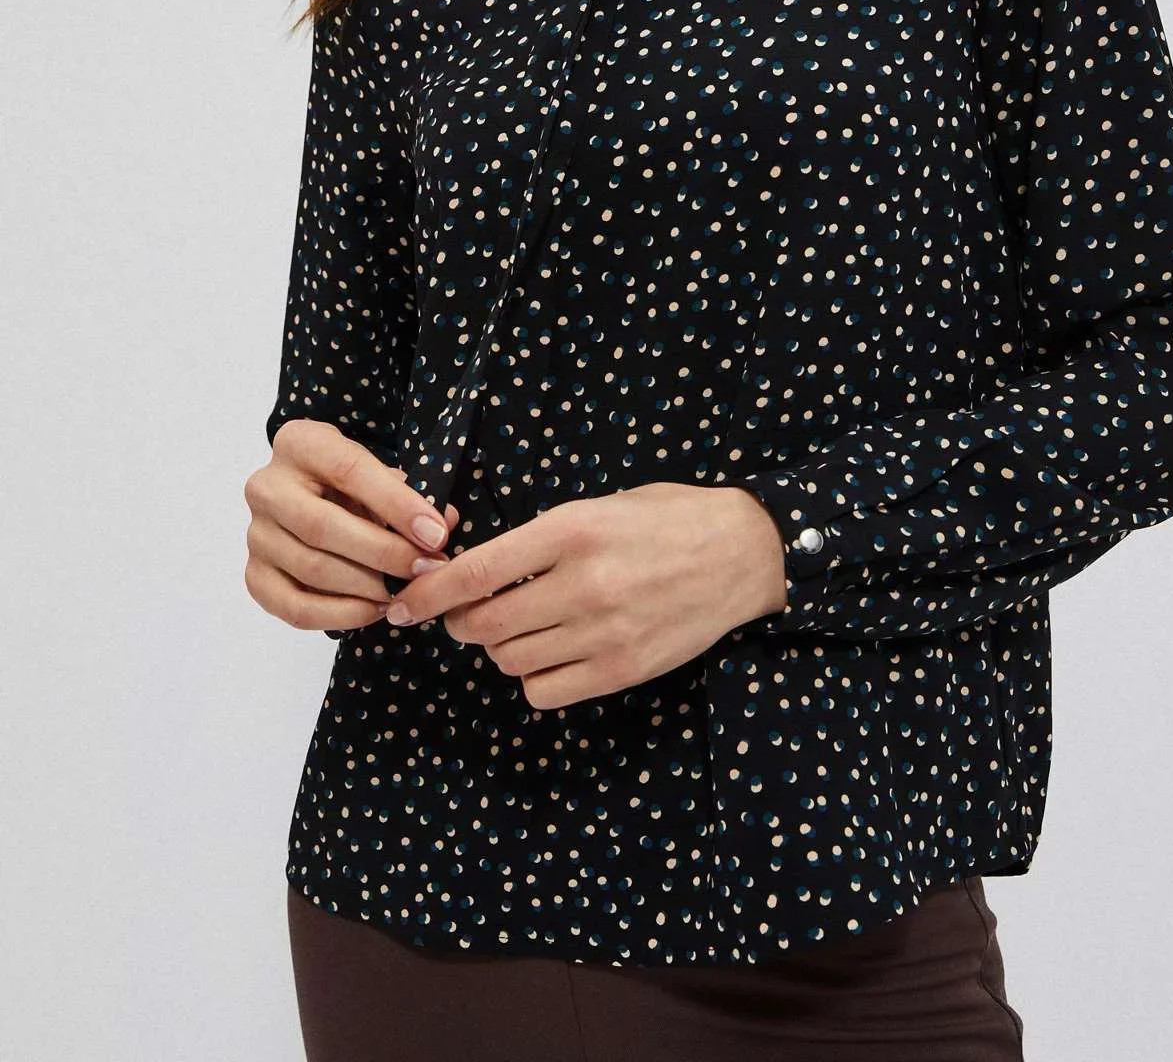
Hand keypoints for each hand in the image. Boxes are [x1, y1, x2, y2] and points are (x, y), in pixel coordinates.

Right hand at [244, 419, 460, 629]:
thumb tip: (443, 525)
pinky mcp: (254, 574)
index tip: (435, 534)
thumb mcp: (376, 472)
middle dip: (383, 553)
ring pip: (310, 569)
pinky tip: (373, 611)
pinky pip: (292, 606)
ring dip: (366, 588)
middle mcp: (266, 486)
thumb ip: (408, 495)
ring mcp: (255, 533)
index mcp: (299, 443)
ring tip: (404, 593)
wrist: (305, 492)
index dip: (396, 505)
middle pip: (322, 527)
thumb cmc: (349, 480)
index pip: (349, 471)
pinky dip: (338, 614)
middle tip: (426, 569)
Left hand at [378, 481, 789, 708]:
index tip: (404, 606)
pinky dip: (536, 676)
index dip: (429, 594)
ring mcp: (604, 631)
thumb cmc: (668, 517)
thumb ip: (540, 538)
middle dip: (462, 623)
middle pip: (483, 625)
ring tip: (526, 626)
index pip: (477, 572)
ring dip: (502, 648)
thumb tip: (475, 570)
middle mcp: (583, 583)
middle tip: (468, 614)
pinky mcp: (622, 668)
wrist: (743, 552)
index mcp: (573, 530)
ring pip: (510, 660)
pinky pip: (544, 691)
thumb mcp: (600, 506)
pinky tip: (554, 652)